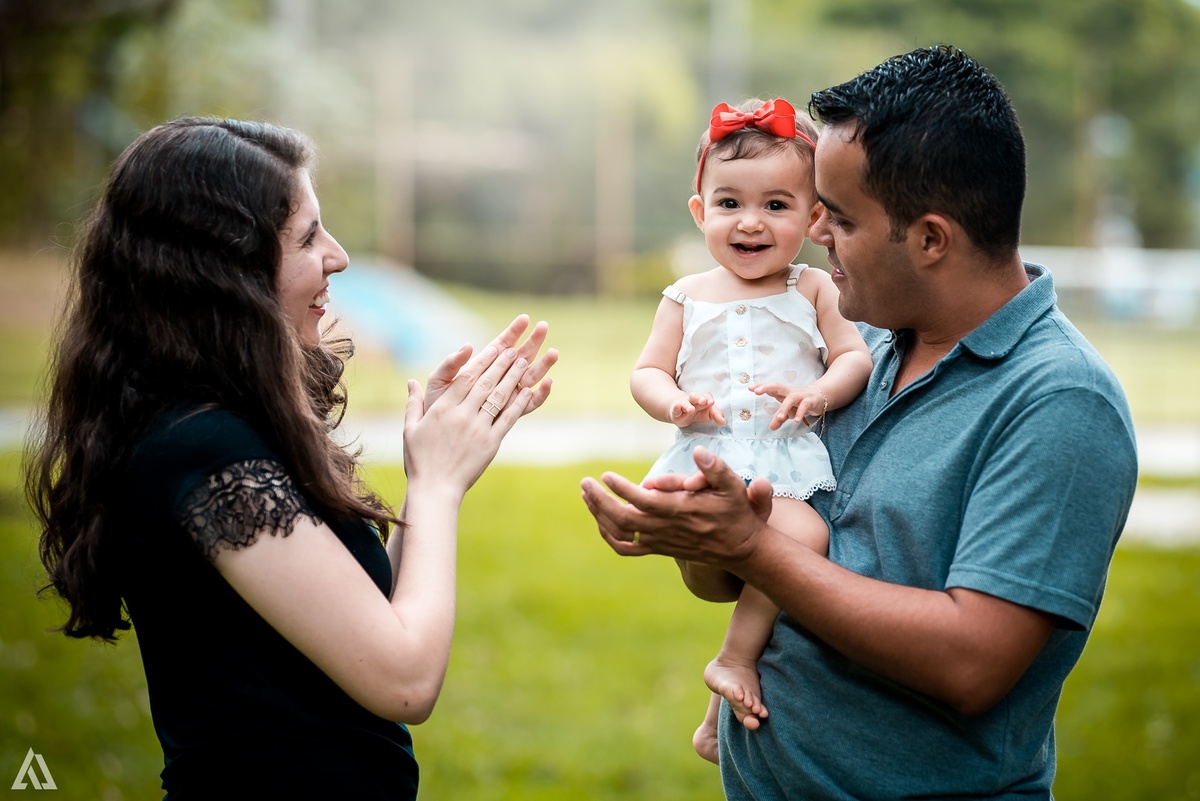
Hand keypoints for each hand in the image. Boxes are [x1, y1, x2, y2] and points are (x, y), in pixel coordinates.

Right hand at [403, 324, 550, 494]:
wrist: (435, 489)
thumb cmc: (419, 460)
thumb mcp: (411, 429)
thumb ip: (413, 404)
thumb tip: (411, 382)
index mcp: (442, 409)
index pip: (465, 378)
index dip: (481, 361)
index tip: (493, 348)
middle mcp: (462, 415)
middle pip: (485, 383)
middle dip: (501, 364)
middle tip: (514, 349)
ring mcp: (478, 429)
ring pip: (498, 398)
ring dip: (512, 378)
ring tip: (523, 362)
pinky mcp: (490, 443)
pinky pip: (507, 419)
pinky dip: (518, 404)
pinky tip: (527, 391)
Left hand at [422, 315, 557, 414]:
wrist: (437, 436)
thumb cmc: (436, 406)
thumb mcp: (438, 382)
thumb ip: (451, 365)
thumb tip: (467, 346)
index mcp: (481, 368)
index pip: (500, 345)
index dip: (513, 332)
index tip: (524, 318)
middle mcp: (497, 380)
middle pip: (520, 357)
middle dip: (533, 342)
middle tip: (544, 326)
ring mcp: (506, 396)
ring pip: (529, 377)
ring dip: (543, 364)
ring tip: (554, 352)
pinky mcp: (511, 414)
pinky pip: (530, 404)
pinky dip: (541, 394)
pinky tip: (548, 382)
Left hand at [579, 447, 772, 566]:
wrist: (740, 548)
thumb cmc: (735, 513)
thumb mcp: (733, 487)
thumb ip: (716, 468)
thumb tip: (698, 451)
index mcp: (679, 511)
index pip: (643, 501)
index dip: (621, 490)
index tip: (606, 475)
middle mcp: (665, 528)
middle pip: (623, 519)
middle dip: (600, 501)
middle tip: (585, 483)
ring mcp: (659, 541)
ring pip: (620, 533)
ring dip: (599, 514)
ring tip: (586, 495)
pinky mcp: (658, 548)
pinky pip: (626, 548)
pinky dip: (609, 536)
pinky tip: (600, 520)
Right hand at [668, 391, 725, 427]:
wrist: (681, 412)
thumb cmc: (698, 411)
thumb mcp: (708, 413)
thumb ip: (716, 416)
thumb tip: (723, 422)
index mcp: (702, 399)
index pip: (706, 396)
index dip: (708, 398)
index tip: (711, 402)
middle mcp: (692, 400)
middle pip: (695, 396)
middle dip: (699, 398)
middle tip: (703, 401)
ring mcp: (683, 404)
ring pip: (685, 403)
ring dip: (688, 405)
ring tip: (691, 409)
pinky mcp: (675, 411)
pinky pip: (675, 408)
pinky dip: (676, 407)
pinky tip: (677, 407)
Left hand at [750, 383, 827, 431]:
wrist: (821, 397)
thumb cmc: (800, 403)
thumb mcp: (789, 412)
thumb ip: (780, 418)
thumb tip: (771, 428)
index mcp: (783, 392)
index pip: (770, 388)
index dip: (760, 386)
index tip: (749, 388)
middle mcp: (790, 392)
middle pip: (777, 386)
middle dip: (767, 387)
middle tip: (757, 392)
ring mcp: (801, 395)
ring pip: (791, 398)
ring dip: (784, 407)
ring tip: (780, 418)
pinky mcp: (810, 401)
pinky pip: (804, 406)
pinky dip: (800, 412)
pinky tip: (796, 420)